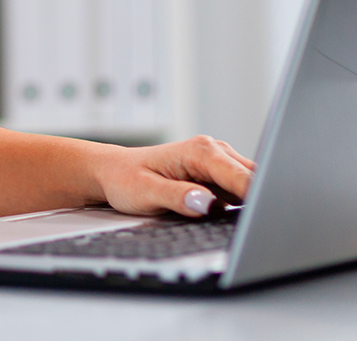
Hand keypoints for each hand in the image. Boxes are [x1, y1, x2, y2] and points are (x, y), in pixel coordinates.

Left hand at [91, 135, 255, 216]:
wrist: (112, 172)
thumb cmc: (125, 179)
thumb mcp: (145, 192)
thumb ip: (177, 197)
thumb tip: (207, 203)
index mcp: (200, 151)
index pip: (242, 178)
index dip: (259, 200)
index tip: (269, 221)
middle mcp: (214, 151)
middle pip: (256, 179)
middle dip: (264, 202)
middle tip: (267, 231)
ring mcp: (218, 163)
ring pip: (254, 185)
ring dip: (258, 204)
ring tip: (256, 229)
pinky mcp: (219, 177)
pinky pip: (243, 192)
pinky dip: (248, 206)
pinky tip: (243, 222)